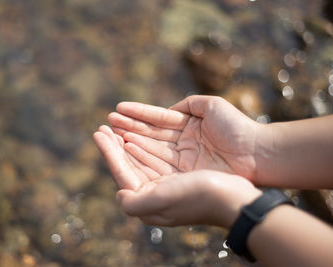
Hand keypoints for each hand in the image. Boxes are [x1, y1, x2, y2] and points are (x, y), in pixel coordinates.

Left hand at [94, 125, 260, 227]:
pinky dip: (147, 141)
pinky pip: (159, 151)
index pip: (122, 171)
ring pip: (144, 154)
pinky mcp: (184, 168)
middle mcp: (157, 191)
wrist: (236, 197)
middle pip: (131, 162)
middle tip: (104, 125)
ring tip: (116, 123)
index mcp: (149, 199)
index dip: (108, 151)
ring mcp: (170, 180)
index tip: (98, 132)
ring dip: (129, 137)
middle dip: (116, 143)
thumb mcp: (161, 202)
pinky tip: (139, 133)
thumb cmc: (198, 197)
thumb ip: (133, 203)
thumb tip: (118, 195)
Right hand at [108, 95, 261, 181]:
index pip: (157, 119)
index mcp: (188, 126)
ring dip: (129, 140)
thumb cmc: (237, 127)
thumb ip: (188, 104)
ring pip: (150, 148)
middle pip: (149, 135)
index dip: (137, 114)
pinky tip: (126, 147)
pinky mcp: (183, 174)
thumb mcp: (212, 106)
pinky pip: (157, 162)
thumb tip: (170, 110)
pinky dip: (141, 154)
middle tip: (106, 124)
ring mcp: (181, 159)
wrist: (258, 154)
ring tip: (109, 134)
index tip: (117, 109)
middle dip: (127, 128)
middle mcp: (181, 143)